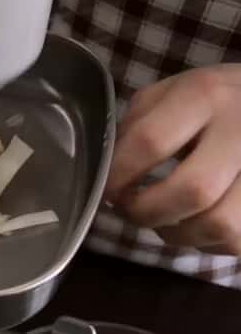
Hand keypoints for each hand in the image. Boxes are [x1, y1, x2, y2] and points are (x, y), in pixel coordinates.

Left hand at [105, 65, 240, 255]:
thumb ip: (137, 124)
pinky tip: (196, 224)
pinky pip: (238, 240)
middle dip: (147, 212)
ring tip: (163, 221)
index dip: (118, 175)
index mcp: (205, 96)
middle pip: (193, 190)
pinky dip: (208, 242)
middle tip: (128, 211)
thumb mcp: (173, 92)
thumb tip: (109, 169)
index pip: (150, 142)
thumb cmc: (216, 99)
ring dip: (179, 233)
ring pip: (221, 224)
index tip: (106, 189)